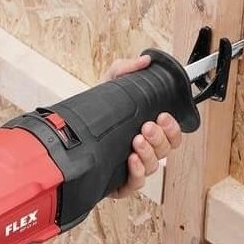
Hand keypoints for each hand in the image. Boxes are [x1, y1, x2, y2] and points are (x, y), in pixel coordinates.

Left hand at [102, 54, 183, 197]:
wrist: (69, 133)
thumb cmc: (96, 113)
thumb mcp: (110, 85)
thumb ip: (126, 69)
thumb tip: (144, 60)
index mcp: (147, 131)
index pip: (172, 135)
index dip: (173, 128)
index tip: (163, 116)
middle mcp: (143, 150)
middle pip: (166, 150)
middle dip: (160, 138)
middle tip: (146, 126)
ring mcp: (133, 168)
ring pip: (154, 166)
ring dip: (148, 153)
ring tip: (137, 140)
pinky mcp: (120, 183)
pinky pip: (136, 183)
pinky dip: (138, 172)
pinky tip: (131, 159)